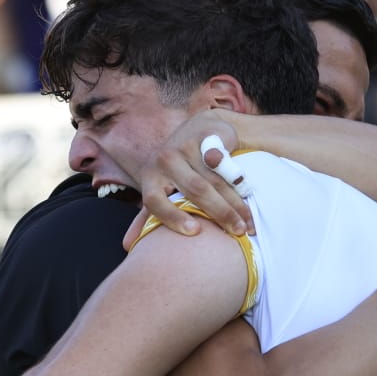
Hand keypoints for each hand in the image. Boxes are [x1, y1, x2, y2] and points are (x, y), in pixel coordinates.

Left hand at [125, 110, 252, 249]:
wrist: (198, 129)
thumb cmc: (178, 171)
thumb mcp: (161, 189)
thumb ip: (148, 216)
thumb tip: (129, 246)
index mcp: (149, 177)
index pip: (154, 200)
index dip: (172, 217)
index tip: (194, 232)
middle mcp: (164, 160)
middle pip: (195, 190)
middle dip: (220, 214)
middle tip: (238, 232)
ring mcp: (185, 146)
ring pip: (214, 179)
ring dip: (234, 202)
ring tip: (248, 221)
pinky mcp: (206, 136)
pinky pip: (223, 161)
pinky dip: (236, 177)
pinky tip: (248, 191)